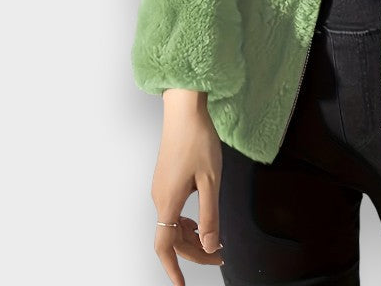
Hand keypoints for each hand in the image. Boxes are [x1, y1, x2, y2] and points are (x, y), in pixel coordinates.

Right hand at [151, 89, 224, 284]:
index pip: (165, 246)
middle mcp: (159, 198)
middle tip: (221, 257)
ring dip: (192, 237)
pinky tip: (201, 219)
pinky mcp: (165, 179)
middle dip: (196, 252)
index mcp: (168, 201)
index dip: (173, 269)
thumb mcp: (211, 180)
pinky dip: (187, 222)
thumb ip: (211, 215)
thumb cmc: (198, 140)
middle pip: (172, 238)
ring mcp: (160, 188)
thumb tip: (211, 245)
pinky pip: (173, 210)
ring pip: (173, 224)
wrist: (184, 110)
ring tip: (216, 240)